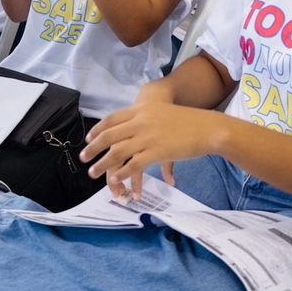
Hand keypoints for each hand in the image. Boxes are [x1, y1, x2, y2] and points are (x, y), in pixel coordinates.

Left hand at [80, 104, 223, 198]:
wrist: (207, 127)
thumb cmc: (187, 121)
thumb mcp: (162, 114)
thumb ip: (146, 120)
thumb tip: (136, 131)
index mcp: (141, 110)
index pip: (112, 119)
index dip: (98, 130)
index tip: (88, 139)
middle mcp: (141, 121)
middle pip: (109, 136)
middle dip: (93, 148)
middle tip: (84, 158)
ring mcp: (148, 137)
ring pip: (117, 152)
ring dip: (102, 164)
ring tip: (93, 173)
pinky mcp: (157, 152)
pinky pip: (134, 165)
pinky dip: (122, 174)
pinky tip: (115, 180)